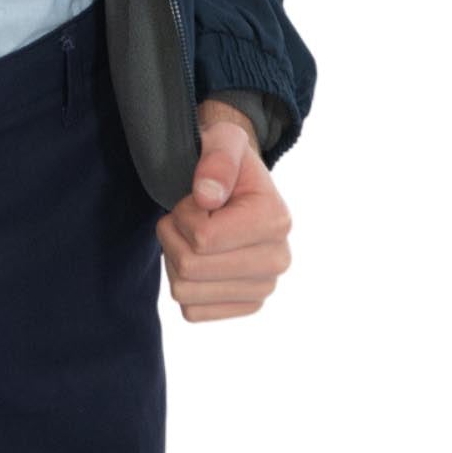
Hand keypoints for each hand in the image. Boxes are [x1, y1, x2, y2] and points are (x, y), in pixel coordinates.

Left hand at [155, 100, 292, 321]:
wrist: (239, 186)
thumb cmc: (228, 162)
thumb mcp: (223, 141)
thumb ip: (217, 160)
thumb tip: (207, 197)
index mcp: (276, 220)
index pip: (203, 239)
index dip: (182, 216)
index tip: (193, 199)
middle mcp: (278, 260)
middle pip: (191, 268)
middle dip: (173, 237)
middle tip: (184, 217)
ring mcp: (264, 288)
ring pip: (185, 292)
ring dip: (174, 260)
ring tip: (190, 236)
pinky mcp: (246, 306)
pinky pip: (192, 311)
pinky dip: (183, 285)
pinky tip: (198, 260)